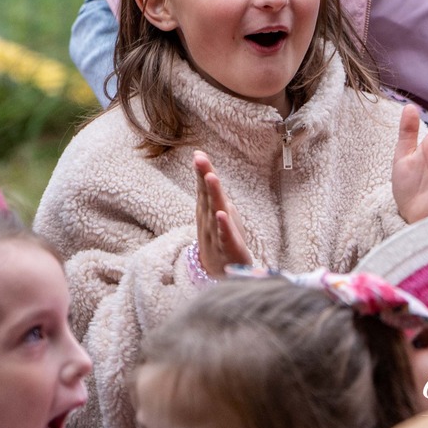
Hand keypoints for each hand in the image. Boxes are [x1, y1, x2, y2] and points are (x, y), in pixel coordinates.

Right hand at [193, 152, 254, 278]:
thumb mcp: (216, 213)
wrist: (218, 273)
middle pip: (207, 196)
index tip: (198, 154)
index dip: (201, 171)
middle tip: (200, 158)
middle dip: (204, 176)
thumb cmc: (219, 238)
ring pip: (215, 212)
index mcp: (207, 211)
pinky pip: (225, 236)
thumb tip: (206, 170)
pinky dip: (223, 226)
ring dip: (213, 195)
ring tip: (211, 177)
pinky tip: (222, 214)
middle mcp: (209, 220)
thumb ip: (211, 194)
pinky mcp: (229, 248)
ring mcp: (216, 234)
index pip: (203, 189)